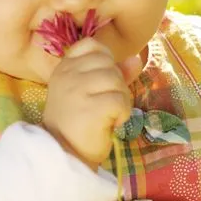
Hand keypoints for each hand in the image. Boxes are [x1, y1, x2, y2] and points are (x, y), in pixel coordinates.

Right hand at [42, 38, 142, 170]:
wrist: (64, 156)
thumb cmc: (79, 123)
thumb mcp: (91, 92)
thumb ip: (114, 72)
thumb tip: (136, 59)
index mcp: (65, 68)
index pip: (91, 45)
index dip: (105, 60)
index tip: (101, 83)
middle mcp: (68, 75)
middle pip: (109, 63)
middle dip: (116, 84)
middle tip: (106, 104)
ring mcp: (77, 90)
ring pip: (116, 80)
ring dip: (121, 99)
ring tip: (110, 115)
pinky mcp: (90, 108)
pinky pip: (120, 100)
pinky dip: (122, 114)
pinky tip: (111, 123)